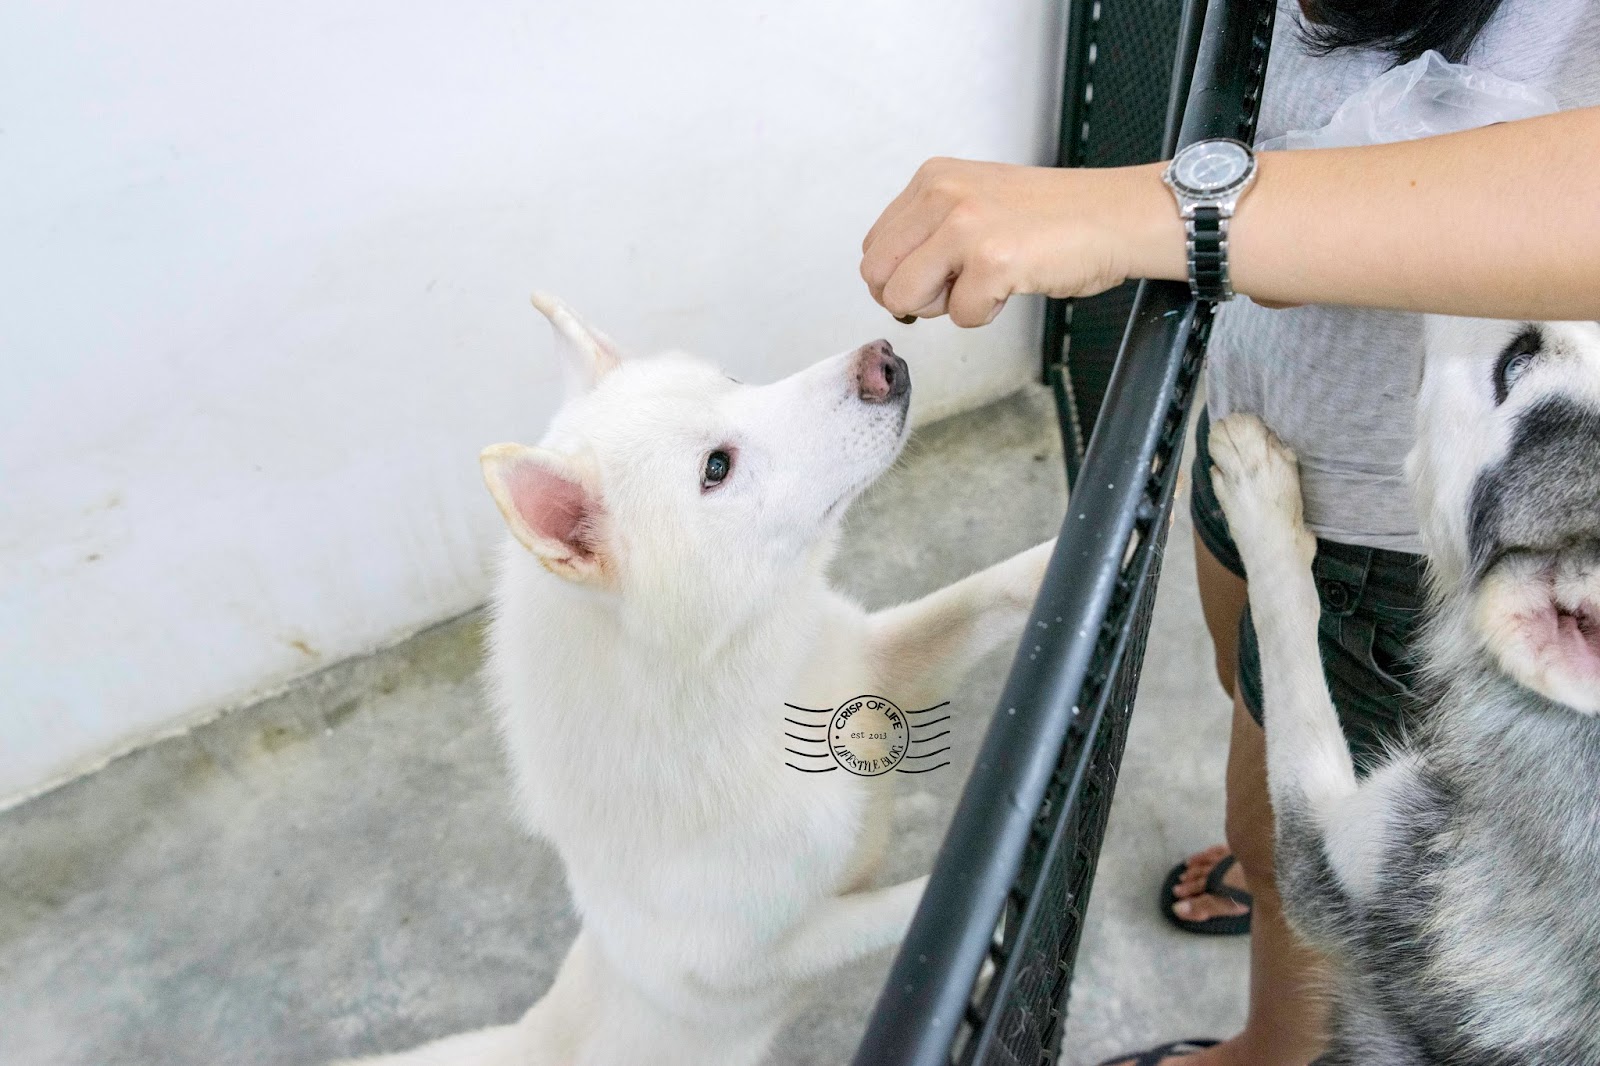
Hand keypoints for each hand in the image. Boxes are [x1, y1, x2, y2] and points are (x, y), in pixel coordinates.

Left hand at [859, 157, 1182, 326]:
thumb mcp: (976, 199)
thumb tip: (889, 280)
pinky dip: (984, 315)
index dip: (900, 276)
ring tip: (984, 284)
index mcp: (932, 179)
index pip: (874, 247)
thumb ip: (930, 228)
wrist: (1116, 215)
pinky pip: (959, 317)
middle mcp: (941, 196)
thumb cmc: (1055, 216)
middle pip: (877, 275)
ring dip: (944, 307)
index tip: (937, 277)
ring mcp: (964, 227)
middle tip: (955, 290)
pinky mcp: (992, 261)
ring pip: (905, 298)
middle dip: (911, 297)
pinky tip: (1014, 285)